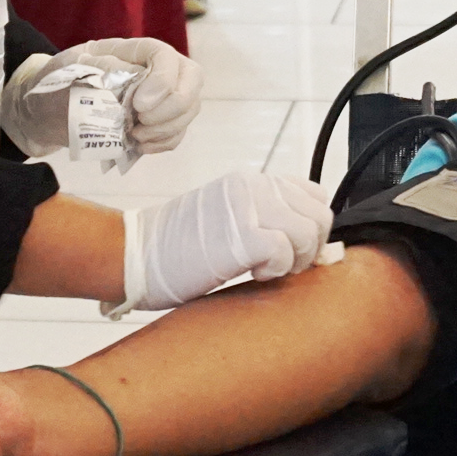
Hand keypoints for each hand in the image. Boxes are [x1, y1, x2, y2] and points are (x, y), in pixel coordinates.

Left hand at [73, 37, 201, 152]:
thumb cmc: (64, 79)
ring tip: (135, 136)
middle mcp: (159, 69)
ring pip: (189, 109)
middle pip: (192, 79)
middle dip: (173, 106)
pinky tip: (139, 146)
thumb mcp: (72, 65)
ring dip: (166, 128)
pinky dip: (163, 142)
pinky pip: (178, 132)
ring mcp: (165, 95)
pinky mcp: (161, 120)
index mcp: (136, 50)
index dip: (162, 80)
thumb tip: (131, 74)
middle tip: (142, 120)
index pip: (165, 55)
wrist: (54, 106)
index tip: (140, 105)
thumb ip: (100, 67)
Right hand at [121, 170, 339, 312]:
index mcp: (252, 181)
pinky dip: (276, 271)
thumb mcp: (229, 220)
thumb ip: (267, 220)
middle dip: (310, 249)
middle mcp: (254, 186)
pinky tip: (253, 274)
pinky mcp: (242, 234)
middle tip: (281, 266)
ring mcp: (249, 207)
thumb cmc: (178, 248)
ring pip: (309, 233)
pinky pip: (286, 253)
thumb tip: (314, 247)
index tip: (294, 250)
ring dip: (294, 261)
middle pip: (321, 216)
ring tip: (263, 269)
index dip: (313, 227)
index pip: (315, 195)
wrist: (135, 255)